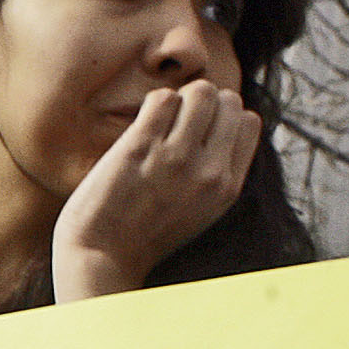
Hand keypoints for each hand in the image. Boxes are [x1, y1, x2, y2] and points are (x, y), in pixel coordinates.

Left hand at [51, 81, 260, 302]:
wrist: (100, 257)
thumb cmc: (143, 234)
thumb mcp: (200, 209)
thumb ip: (217, 173)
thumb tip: (223, 124)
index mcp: (228, 187)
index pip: (248, 122)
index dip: (223, 117)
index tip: (200, 132)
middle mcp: (209, 171)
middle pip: (228, 100)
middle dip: (203, 104)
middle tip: (176, 126)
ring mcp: (176, 157)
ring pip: (200, 91)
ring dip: (179, 100)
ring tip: (159, 124)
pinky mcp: (141, 147)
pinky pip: (163, 98)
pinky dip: (153, 104)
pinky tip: (141, 126)